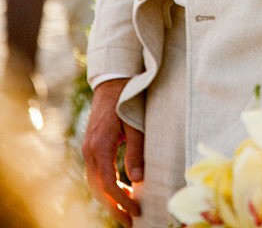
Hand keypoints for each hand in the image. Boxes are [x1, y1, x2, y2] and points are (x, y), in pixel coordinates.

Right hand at [83, 79, 144, 226]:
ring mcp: (88, 148)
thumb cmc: (127, 101)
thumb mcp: (135, 126)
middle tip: (130, 220)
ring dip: (109, 198)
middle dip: (113, 206)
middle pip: (98, 188)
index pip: (109, 184)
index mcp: (101, 146)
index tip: (136, 210)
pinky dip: (106, 185)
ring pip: (94, 183)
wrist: (112, 83)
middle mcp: (90, 150)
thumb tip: (138, 180)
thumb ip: (136, 152)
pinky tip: (121, 188)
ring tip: (127, 208)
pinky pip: (95, 172)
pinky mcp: (90, 146)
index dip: (122, 200)